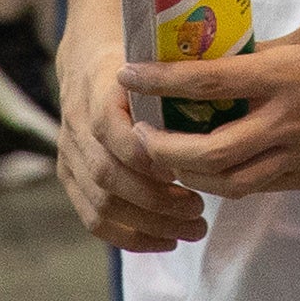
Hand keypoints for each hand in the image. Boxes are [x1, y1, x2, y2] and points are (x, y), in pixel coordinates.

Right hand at [51, 36, 204, 252]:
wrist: (87, 62)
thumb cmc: (136, 61)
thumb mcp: (157, 58)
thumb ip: (178, 82)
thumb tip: (230, 105)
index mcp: (97, 91)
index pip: (113, 130)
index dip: (148, 155)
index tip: (185, 168)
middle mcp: (77, 125)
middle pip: (109, 175)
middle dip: (158, 201)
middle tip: (200, 210)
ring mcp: (69, 155)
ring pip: (103, 204)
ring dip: (151, 224)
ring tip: (193, 228)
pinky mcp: (69, 178)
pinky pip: (94, 219)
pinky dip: (130, 237)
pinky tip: (165, 242)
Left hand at [121, 17, 299, 199]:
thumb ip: (269, 51)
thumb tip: (228, 57)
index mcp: (285, 76)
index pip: (207, 82)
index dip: (160, 81)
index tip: (127, 74)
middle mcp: (286, 123)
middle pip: (206, 152)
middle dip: (163, 149)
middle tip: (140, 135)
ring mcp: (299, 158)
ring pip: (227, 183)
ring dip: (189, 175)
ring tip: (168, 159)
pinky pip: (257, 186)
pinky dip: (226, 180)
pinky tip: (212, 168)